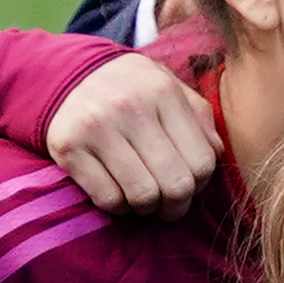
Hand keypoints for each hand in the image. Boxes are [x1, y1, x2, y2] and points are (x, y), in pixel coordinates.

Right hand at [44, 53, 218, 212]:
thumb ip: (199, 117)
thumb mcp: (170, 88)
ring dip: (149, 208)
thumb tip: (216, 155)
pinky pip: (108, 199)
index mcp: (162, 93)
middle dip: (178, 205)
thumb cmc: (133, 90)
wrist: (67, 74)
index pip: (202, 162)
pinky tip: (119, 194)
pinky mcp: (67, 147)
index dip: (202, 184)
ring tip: (146, 199)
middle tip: (171, 204)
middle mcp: (129, 108)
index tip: (191, 184)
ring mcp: (95, 127)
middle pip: (176, 184)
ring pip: (143, 196)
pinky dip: (119, 207)